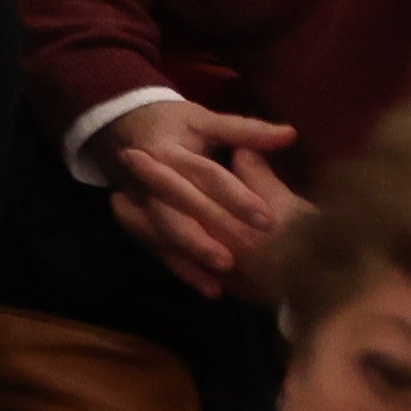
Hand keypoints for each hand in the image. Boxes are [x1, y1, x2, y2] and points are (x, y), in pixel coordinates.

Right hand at [96, 96, 308, 298]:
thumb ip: (246, 130)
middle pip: (173, 213)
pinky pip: (160, 250)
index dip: (235, 197)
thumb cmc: (173, 123)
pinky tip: (212, 290)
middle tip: (231, 261)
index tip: (267, 220)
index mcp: (168, 151)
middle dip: (200, 239)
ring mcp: (141, 203)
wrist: (121, 128)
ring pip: (162, 236)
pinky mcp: (142, 222)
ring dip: (190, 258)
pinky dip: (184, 270)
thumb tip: (290, 134)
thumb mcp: (206, 121)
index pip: (205, 176)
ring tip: (220, 279)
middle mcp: (149, 180)